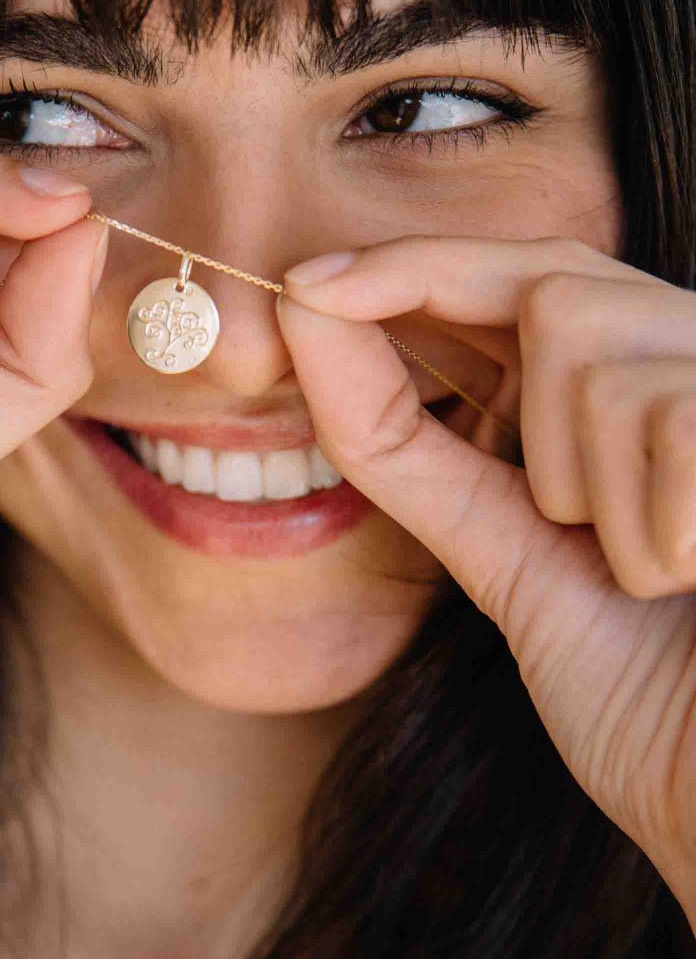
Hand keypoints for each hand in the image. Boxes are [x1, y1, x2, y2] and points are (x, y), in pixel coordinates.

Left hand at [276, 235, 695, 909]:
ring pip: (584, 337)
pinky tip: (686, 580)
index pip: (520, 280)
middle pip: (548, 278)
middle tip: (376, 354)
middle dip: (436, 301)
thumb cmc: (643, 691)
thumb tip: (306, 319)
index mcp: (629, 398)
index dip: (410, 268)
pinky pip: (660, 417)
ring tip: (639, 572)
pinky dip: (642, 526)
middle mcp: (694, 371)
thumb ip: (403, 441)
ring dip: (570, 480)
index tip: (302, 285)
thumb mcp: (497, 549)